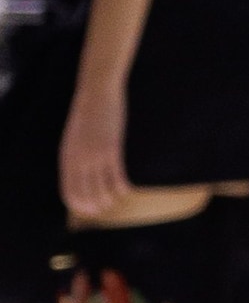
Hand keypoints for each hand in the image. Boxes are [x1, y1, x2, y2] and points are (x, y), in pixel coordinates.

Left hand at [59, 88, 132, 222]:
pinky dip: (122, 187)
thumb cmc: (87, 114)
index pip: (69, 191)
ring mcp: (95, 155)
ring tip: (115, 199)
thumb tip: (79, 173)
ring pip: (102, 189)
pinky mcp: (111, 149)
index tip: (89, 211)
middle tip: (105, 208)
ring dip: (109, 198)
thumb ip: (75, 155)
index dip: (79, 205)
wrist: (96, 92)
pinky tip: (127, 188)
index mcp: (67, 157)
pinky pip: (117, 177)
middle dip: (96, 206)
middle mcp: (79, 159)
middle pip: (86, 194)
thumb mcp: (74, 137)